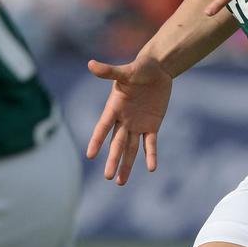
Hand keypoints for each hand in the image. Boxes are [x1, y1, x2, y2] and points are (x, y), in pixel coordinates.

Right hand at [85, 56, 172, 185]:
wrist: (157, 70)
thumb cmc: (139, 67)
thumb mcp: (126, 71)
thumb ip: (109, 72)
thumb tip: (90, 64)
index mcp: (114, 107)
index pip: (103, 127)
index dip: (97, 140)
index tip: (90, 155)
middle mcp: (123, 119)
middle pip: (117, 143)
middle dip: (113, 160)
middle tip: (108, 177)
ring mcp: (137, 124)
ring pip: (130, 148)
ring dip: (126, 164)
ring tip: (120, 182)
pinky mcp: (151, 126)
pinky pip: (150, 143)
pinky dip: (151, 155)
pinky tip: (151, 168)